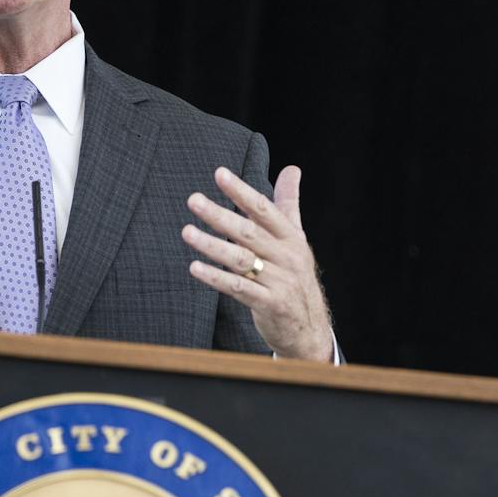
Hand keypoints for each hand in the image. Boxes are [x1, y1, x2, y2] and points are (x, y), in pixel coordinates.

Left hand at [183, 165, 332, 360]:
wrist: (310, 327)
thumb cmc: (296, 277)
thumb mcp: (296, 239)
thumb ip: (289, 204)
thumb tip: (291, 169)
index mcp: (292, 238)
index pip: (265, 209)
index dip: (242, 192)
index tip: (220, 174)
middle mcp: (287, 257)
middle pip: (249, 232)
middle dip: (220, 215)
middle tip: (193, 200)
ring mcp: (280, 281)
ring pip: (241, 259)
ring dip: (212, 245)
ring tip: (187, 232)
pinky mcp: (270, 304)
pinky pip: (239, 288)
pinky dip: (216, 277)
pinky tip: (195, 268)